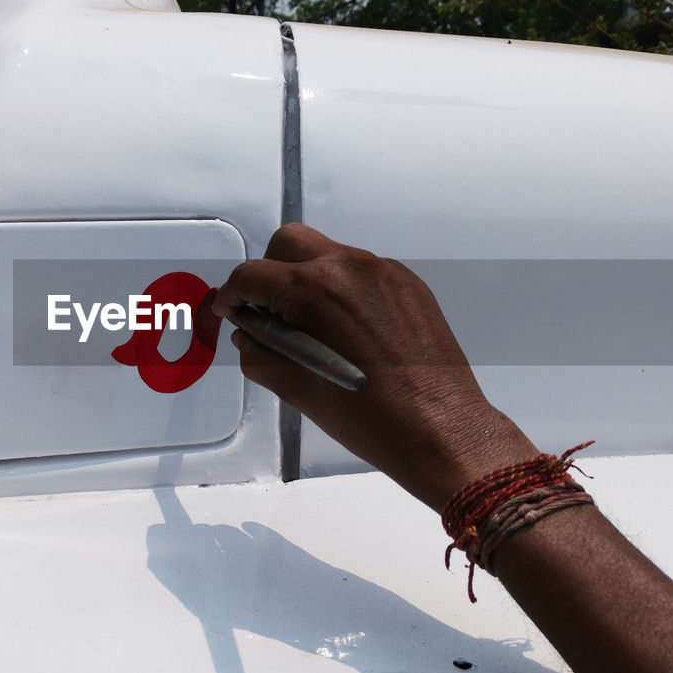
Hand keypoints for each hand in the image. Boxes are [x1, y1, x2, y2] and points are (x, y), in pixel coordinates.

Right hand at [213, 223, 536, 509]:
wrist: (440, 429)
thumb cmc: (370, 418)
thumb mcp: (297, 389)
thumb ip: (260, 353)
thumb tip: (250, 335)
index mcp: (313, 291)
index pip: (252, 275)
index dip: (232, 294)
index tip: (231, 310)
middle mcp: (348, 268)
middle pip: (289, 243)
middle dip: (269, 272)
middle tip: (268, 310)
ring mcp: (383, 272)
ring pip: (328, 255)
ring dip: (308, 280)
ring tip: (311, 327)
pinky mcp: (408, 284)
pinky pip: (362, 272)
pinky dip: (344, 291)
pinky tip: (348, 332)